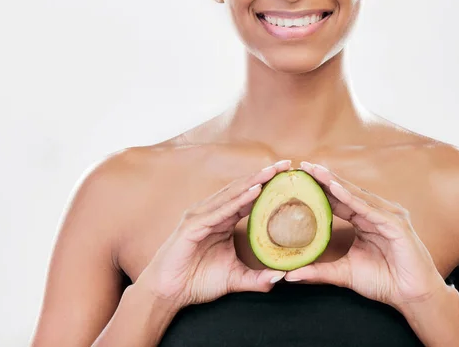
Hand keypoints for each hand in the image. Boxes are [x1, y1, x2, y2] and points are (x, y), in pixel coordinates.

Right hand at [135, 159, 291, 310]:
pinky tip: (255, 192)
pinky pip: (221, 211)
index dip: (269, 186)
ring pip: (233, 194)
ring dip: (254, 181)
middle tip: (286, 164)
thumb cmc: (197, 281)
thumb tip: (282, 277)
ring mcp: (202, 216)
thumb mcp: (235, 278)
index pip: (250, 197)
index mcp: (224, 219)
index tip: (289, 176)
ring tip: (273, 171)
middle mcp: (214, 212)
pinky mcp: (194, 226)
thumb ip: (258, 278)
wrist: (169, 293)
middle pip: (243, 188)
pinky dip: (239, 200)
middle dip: (265, 176)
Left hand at [284, 162, 447, 311]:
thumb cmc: (384, 282)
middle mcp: (376, 212)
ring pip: (356, 195)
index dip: (319, 189)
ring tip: (315, 171)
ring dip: (334, 182)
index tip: (298, 179)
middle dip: (324, 178)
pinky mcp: (396, 224)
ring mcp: (387, 215)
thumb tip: (289, 275)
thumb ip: (318, 271)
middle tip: (302, 165)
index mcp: (365, 219)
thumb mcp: (344, 273)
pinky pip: (368, 209)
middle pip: (345, 191)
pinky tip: (334, 189)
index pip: (338, 199)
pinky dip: (351, 198)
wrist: (413, 297)